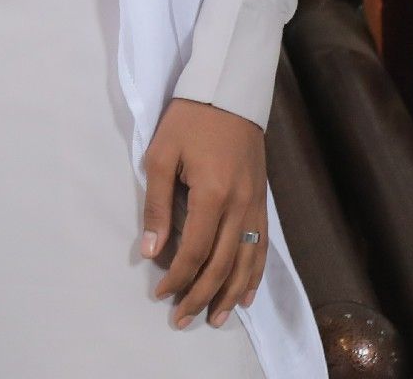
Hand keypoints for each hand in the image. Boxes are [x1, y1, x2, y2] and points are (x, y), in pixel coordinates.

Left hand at [140, 96, 268, 329]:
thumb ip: (157, 205)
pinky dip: (254, 274)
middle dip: (201, 295)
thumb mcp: (161, 155)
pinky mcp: (262, 202)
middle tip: (182, 319)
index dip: (177, 276)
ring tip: (215, 319)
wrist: (228, 93)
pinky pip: (262, 248)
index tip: (160, 294)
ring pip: (247, 262)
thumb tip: (150, 250)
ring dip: (230, 294)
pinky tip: (245, 293)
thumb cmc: (188, 121)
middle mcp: (240, 206)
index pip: (194, 250)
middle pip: (222, 265)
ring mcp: (255, 206)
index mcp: (213, 194)